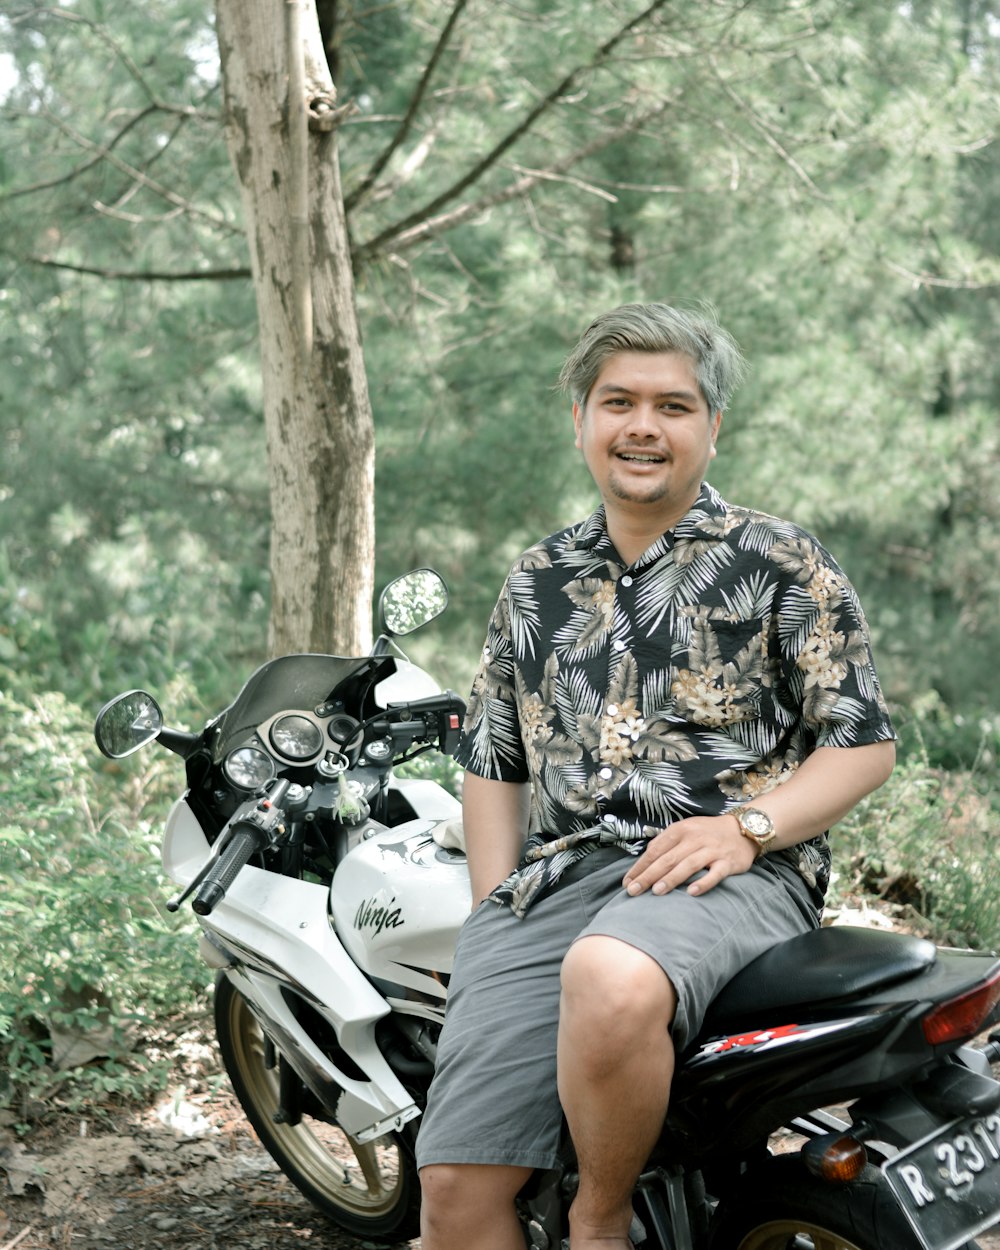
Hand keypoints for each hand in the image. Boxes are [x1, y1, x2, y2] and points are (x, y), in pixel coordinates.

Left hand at [622, 814, 756, 897]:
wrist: (743, 829)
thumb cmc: (707, 832)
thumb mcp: (685, 829)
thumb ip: (666, 842)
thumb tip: (645, 857)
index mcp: (680, 830)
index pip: (655, 850)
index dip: (640, 867)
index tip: (627, 882)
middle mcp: (695, 838)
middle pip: (668, 859)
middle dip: (648, 876)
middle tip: (633, 891)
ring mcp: (712, 850)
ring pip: (688, 865)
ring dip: (671, 879)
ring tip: (656, 892)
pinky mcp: (728, 862)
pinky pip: (715, 873)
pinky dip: (703, 883)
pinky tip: (691, 893)